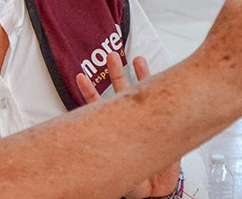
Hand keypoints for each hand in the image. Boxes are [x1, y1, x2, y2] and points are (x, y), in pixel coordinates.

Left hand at [76, 55, 181, 198]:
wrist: (158, 188)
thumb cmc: (137, 181)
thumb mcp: (119, 173)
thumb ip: (106, 162)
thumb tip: (87, 162)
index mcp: (114, 132)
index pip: (98, 108)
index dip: (89, 92)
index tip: (81, 77)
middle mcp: (128, 122)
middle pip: (118, 93)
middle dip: (114, 74)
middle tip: (110, 56)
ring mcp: (143, 118)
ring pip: (136, 92)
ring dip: (132, 73)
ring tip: (128, 57)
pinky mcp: (160, 120)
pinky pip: (157, 97)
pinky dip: (152, 81)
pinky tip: (147, 68)